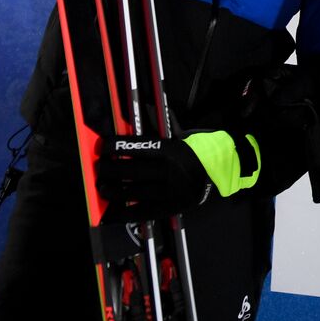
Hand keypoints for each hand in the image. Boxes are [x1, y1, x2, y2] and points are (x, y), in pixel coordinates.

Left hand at [96, 135, 213, 222]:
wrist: (220, 170)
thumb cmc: (197, 150)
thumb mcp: (181, 135)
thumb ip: (162, 124)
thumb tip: (143, 107)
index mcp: (171, 149)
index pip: (137, 147)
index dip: (116, 147)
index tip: (103, 147)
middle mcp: (169, 170)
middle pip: (131, 171)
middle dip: (110, 169)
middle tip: (99, 168)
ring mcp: (170, 190)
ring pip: (134, 192)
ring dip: (113, 191)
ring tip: (102, 188)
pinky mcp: (171, 207)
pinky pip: (144, 211)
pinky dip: (126, 213)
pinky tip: (113, 212)